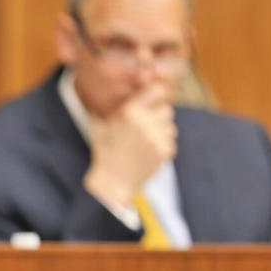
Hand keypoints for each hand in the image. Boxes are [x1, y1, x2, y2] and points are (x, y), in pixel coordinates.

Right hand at [84, 83, 176, 206]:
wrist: (112, 181)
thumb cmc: (104, 151)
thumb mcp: (99, 125)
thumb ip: (104, 105)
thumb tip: (103, 88)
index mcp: (129, 112)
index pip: (158, 90)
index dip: (156, 95)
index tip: (153, 100)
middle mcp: (145, 122)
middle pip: (167, 108)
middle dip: (158, 115)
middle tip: (145, 126)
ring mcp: (157, 137)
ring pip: (170, 125)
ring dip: (161, 130)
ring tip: (144, 142)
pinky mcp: (165, 150)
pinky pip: (170, 140)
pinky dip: (162, 145)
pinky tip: (147, 152)